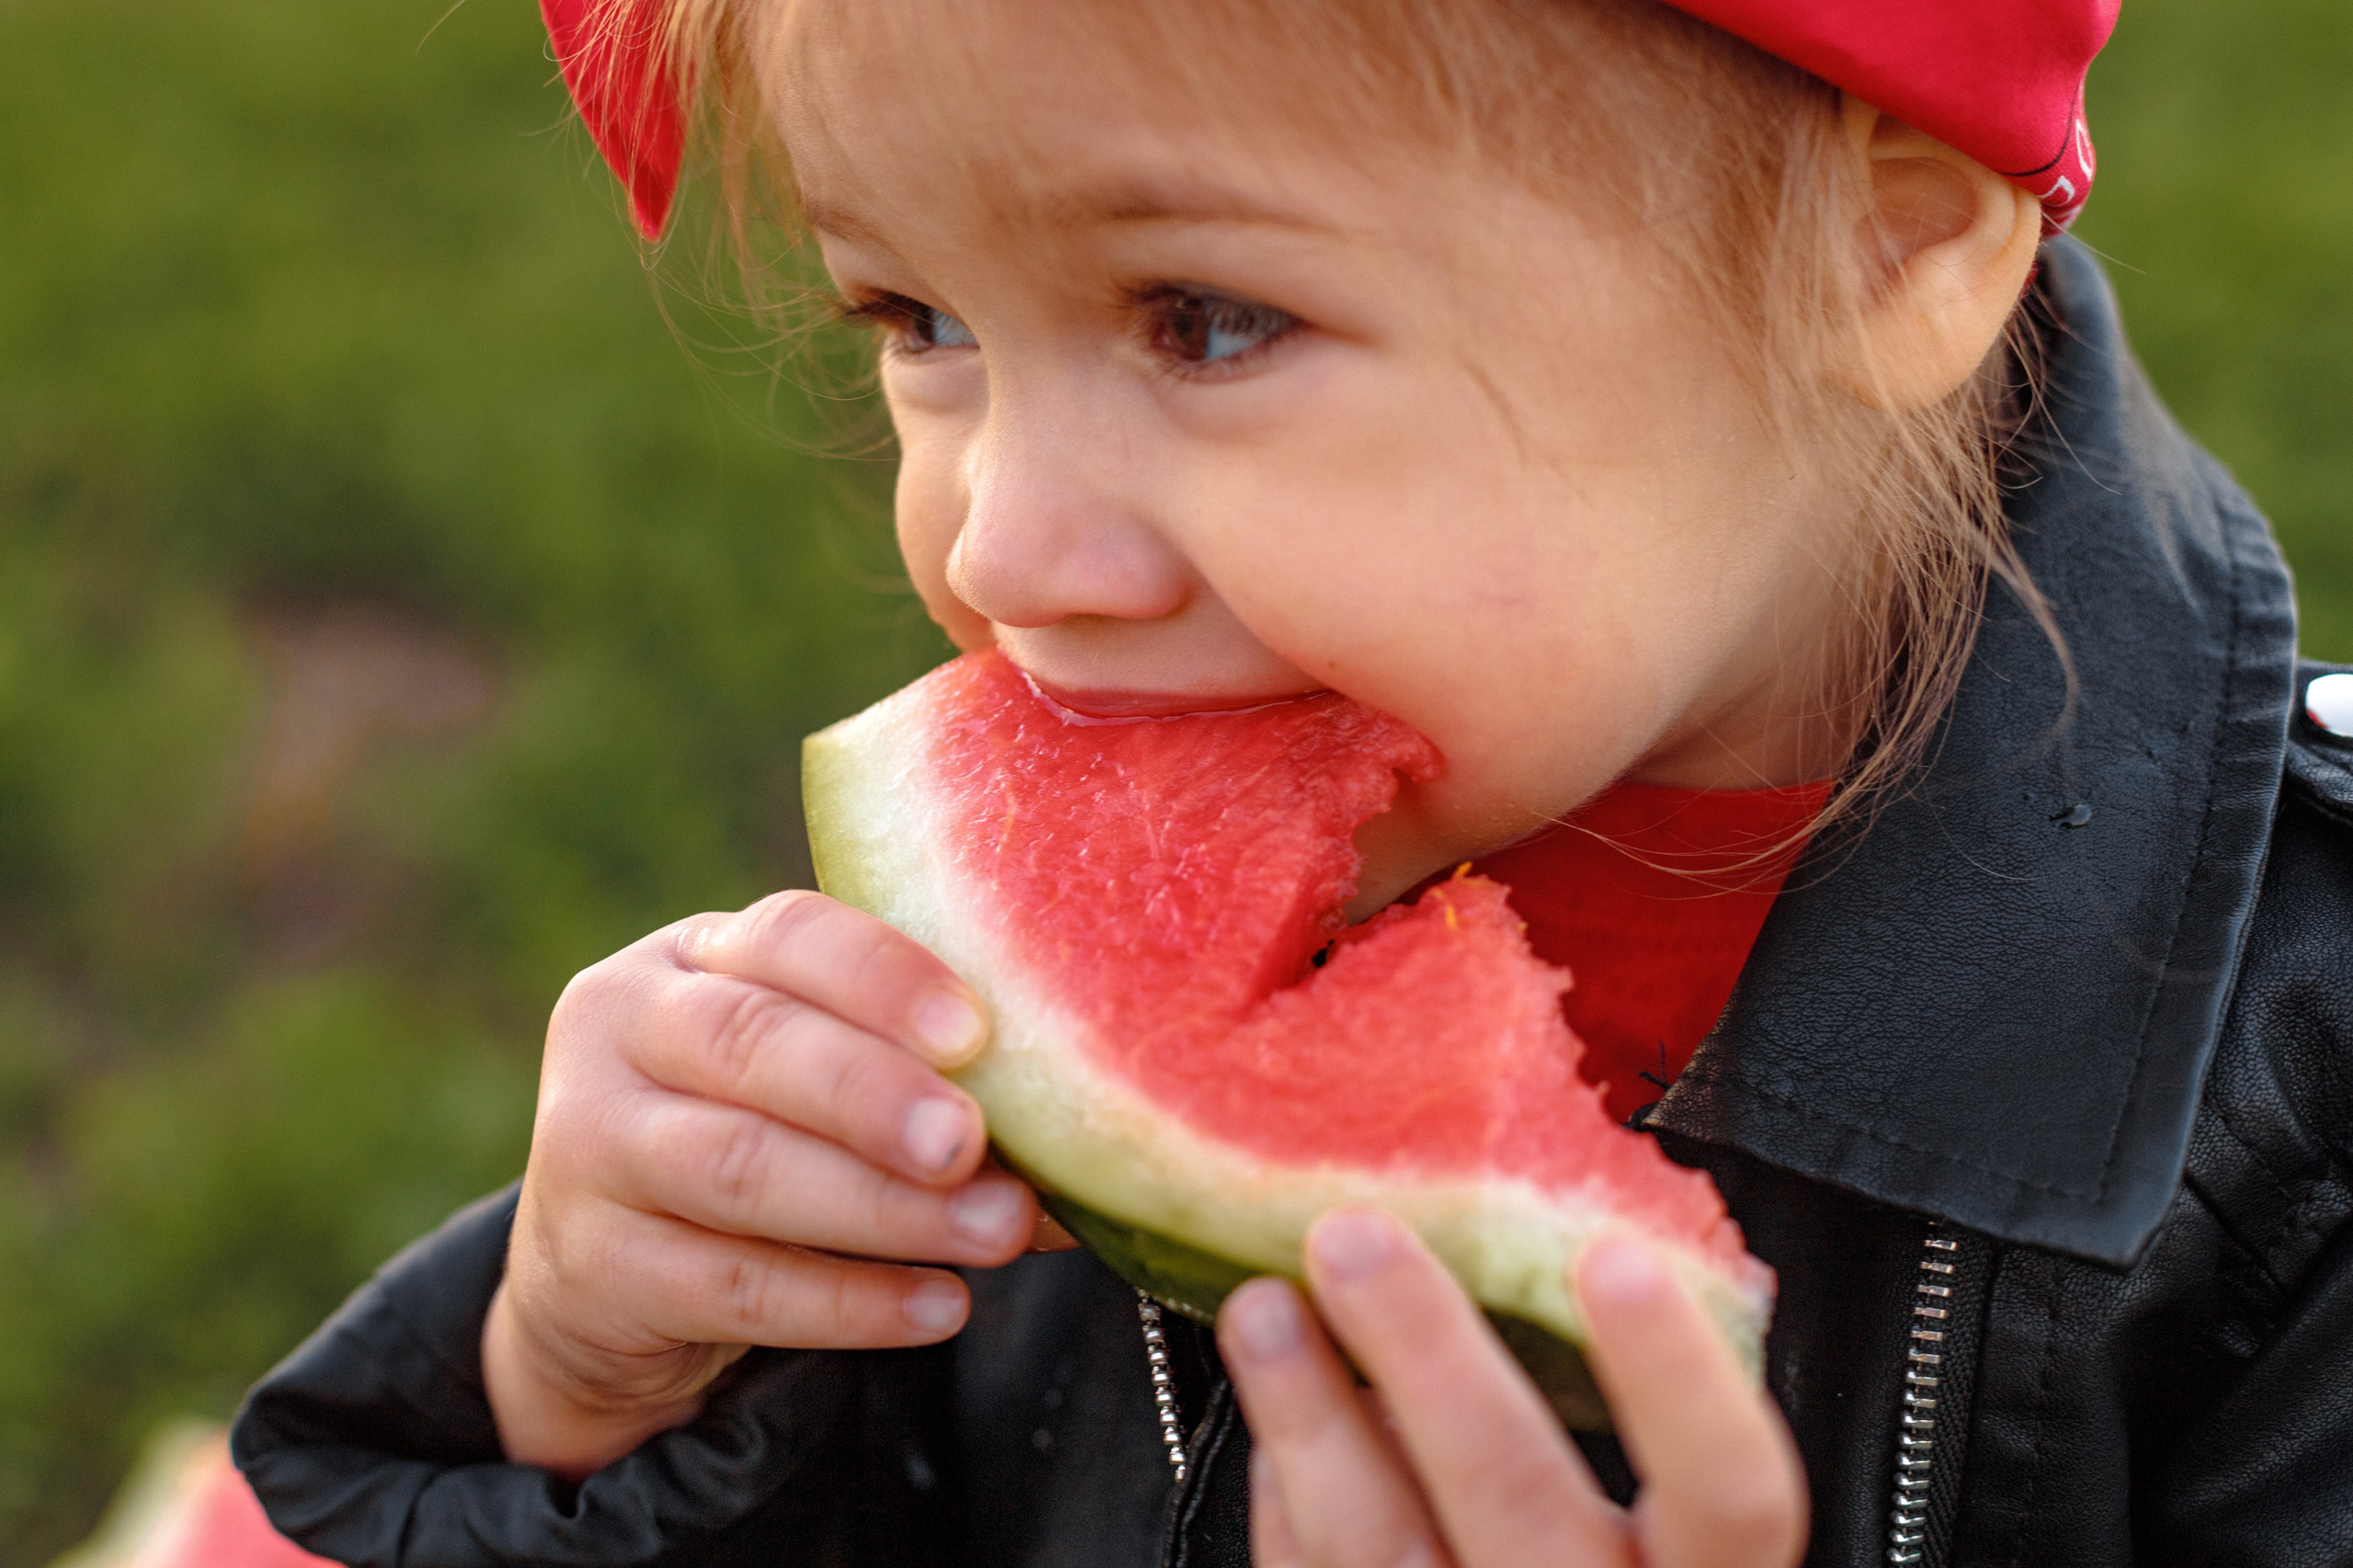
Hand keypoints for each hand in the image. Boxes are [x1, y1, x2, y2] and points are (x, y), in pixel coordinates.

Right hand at [483, 890, 1065, 1477]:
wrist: (603, 1278)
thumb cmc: (758, 1138)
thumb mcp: (813, 1083)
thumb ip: (920, 1083)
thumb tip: (1089, 1140)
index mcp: (691, 956)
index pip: (787, 934)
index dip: (883, 978)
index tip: (978, 1031)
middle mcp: (623, 1027)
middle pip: (751, 1044)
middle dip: (875, 1095)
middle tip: (974, 1141)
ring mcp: (588, 1145)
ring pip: (742, 1169)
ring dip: (884, 1207)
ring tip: (998, 1232)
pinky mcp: (591, 1266)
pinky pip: (734, 1284)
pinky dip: (849, 1301)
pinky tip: (939, 1308)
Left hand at [1220, 1209, 1805, 1567]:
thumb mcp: (1682, 1549)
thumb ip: (1651, 1444)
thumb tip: (1539, 1261)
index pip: (1733, 1495)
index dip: (1676, 1378)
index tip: (1614, 1259)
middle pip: (1516, 1495)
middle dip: (1426, 1351)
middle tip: (1355, 1237)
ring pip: (1382, 1548)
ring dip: (1311, 1415)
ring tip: (1263, 1307)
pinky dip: (1292, 1510)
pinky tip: (1278, 1437)